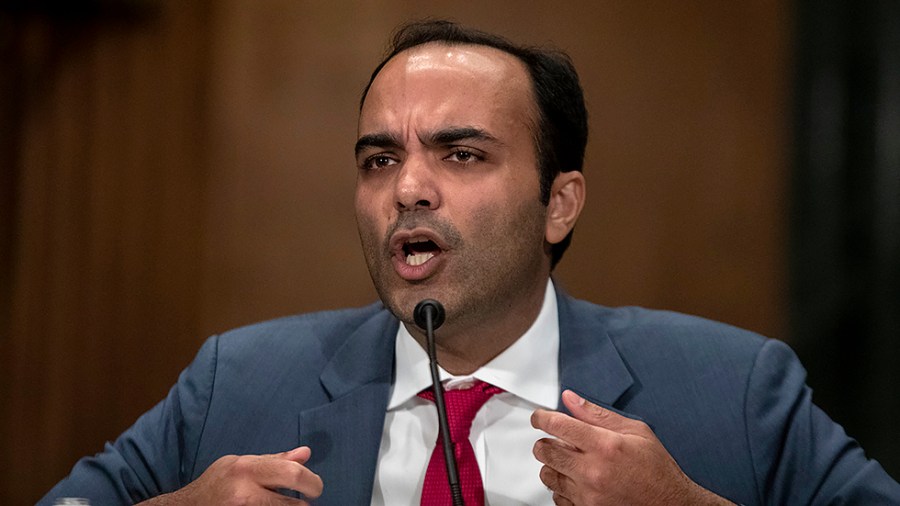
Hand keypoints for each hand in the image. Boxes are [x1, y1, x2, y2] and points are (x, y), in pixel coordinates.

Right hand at [139, 446, 322, 504]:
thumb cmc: (216, 484)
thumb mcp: (241, 464)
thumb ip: (273, 461)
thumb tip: (305, 454)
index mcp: (247, 470)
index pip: (292, 474)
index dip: (312, 481)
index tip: (314, 487)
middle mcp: (245, 495)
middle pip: (294, 505)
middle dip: (306, 504)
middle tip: (307, 500)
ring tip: (283, 504)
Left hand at [531, 390, 731, 505]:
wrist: (670, 504)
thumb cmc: (656, 469)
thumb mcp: (635, 431)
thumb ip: (598, 414)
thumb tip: (571, 399)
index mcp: (604, 445)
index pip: (557, 425)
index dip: (542, 417)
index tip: (540, 417)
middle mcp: (592, 471)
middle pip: (544, 451)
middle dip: (545, 441)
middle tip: (556, 440)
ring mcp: (587, 495)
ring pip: (548, 475)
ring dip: (553, 465)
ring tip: (570, 461)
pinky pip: (557, 497)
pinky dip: (562, 487)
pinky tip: (577, 481)